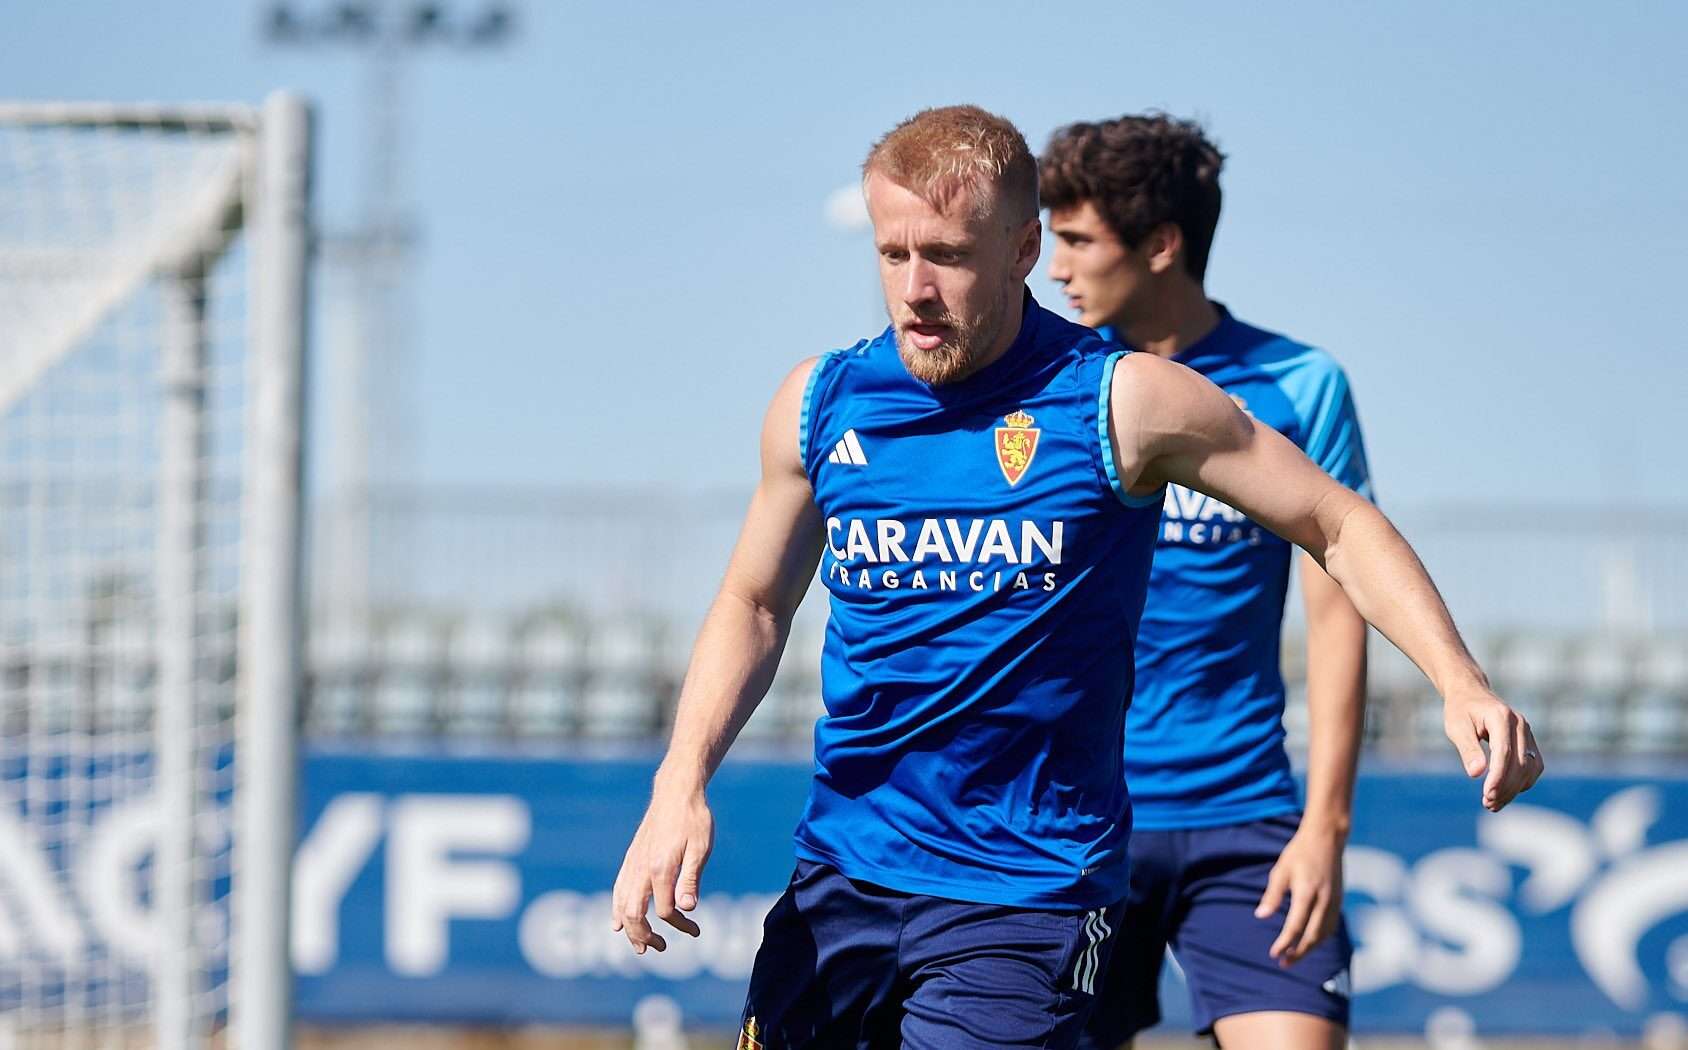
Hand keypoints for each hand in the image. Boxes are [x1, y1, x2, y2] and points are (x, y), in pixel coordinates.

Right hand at [610, 777, 714, 953]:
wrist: (676, 792)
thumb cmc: (694, 819)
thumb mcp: (701, 848)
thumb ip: (691, 878)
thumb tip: (688, 908)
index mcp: (660, 868)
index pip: (665, 910)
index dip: (680, 925)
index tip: (696, 930)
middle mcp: (641, 868)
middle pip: (634, 914)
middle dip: (644, 936)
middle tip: (660, 948)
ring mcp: (633, 863)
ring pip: (621, 904)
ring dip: (629, 928)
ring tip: (639, 945)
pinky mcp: (631, 858)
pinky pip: (619, 889)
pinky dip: (617, 909)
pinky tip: (618, 922)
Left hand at [1255, 821, 1343, 967]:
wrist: (1327, 838)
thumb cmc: (1299, 853)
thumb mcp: (1280, 870)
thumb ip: (1272, 895)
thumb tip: (1261, 916)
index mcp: (1306, 892)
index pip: (1295, 925)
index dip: (1284, 943)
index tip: (1274, 954)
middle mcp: (1323, 900)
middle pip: (1312, 936)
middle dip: (1298, 952)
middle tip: (1283, 963)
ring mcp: (1334, 901)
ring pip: (1324, 934)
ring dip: (1309, 948)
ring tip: (1293, 956)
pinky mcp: (1339, 900)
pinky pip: (1331, 926)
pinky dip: (1320, 938)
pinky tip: (1309, 942)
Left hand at [1443, 686, 1543, 811]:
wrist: (1471, 694)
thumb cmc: (1460, 711)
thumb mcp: (1457, 727)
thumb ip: (1468, 749)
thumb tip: (1476, 774)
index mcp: (1501, 717)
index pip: (1504, 752)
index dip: (1498, 776)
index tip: (1486, 795)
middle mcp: (1520, 724)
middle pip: (1520, 763)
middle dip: (1505, 787)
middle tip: (1487, 804)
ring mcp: (1528, 733)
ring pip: (1529, 768)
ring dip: (1514, 789)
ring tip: (1492, 804)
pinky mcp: (1530, 742)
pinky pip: (1533, 767)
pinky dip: (1521, 783)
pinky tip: (1504, 794)